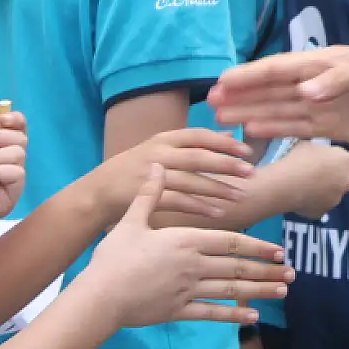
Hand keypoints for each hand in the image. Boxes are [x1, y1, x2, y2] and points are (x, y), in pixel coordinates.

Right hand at [81, 163, 295, 328]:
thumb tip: (156, 166)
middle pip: (237, 267)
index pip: (231, 242)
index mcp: (186, 241)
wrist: (100, 295)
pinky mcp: (178, 311)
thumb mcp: (132, 221)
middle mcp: (194, 266)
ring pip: (231, 290)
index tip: (277, 249)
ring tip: (282, 291)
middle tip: (291, 272)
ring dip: (259, 290)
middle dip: (266, 270)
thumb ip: (149, 194)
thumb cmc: (114, 257)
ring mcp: (188, 290)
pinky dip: (234, 315)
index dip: (257, 246)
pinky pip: (212, 314)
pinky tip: (253, 317)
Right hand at [89, 128, 258, 224]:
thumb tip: (228, 136)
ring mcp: (152, 176)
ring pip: (191, 181)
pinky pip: (179, 202)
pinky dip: (200, 207)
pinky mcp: (147, 198)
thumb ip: (192, 143)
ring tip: (239, 196)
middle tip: (250, 173)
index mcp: (164, 139)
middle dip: (227, 165)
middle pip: (199, 157)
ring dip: (218, 189)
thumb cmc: (135, 169)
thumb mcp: (160, 148)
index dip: (224, 143)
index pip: (199, 135)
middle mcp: (159, 154)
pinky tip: (217, 213)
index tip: (246, 151)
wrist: (97, 193)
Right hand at [209, 46, 348, 148]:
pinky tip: (253, 134)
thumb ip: (339, 82)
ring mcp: (326, 105)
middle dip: (243, 95)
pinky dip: (275, 130)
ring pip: (281, 109)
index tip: (222, 83)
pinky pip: (298, 128)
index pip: (282, 68)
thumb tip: (303, 93)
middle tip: (211, 106)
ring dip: (253, 113)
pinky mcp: (335, 126)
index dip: (251, 76)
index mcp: (327, 62)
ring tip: (223, 120)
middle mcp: (321, 82)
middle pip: (274, 89)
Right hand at [263, 141, 348, 219]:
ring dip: (322, 192)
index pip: (342, 159)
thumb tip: (314, 156)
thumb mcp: (308, 145)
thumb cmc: (299, 158)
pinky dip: (311, 204)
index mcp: (344, 160)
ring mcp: (336, 199)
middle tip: (314, 176)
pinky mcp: (323, 212)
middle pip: (341, 178)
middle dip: (331, 177)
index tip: (318, 161)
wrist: (288, 183)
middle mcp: (346, 180)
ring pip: (331, 194)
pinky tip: (298, 198)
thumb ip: (317, 152)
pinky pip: (318, 206)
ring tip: (303, 188)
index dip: (330, 160)